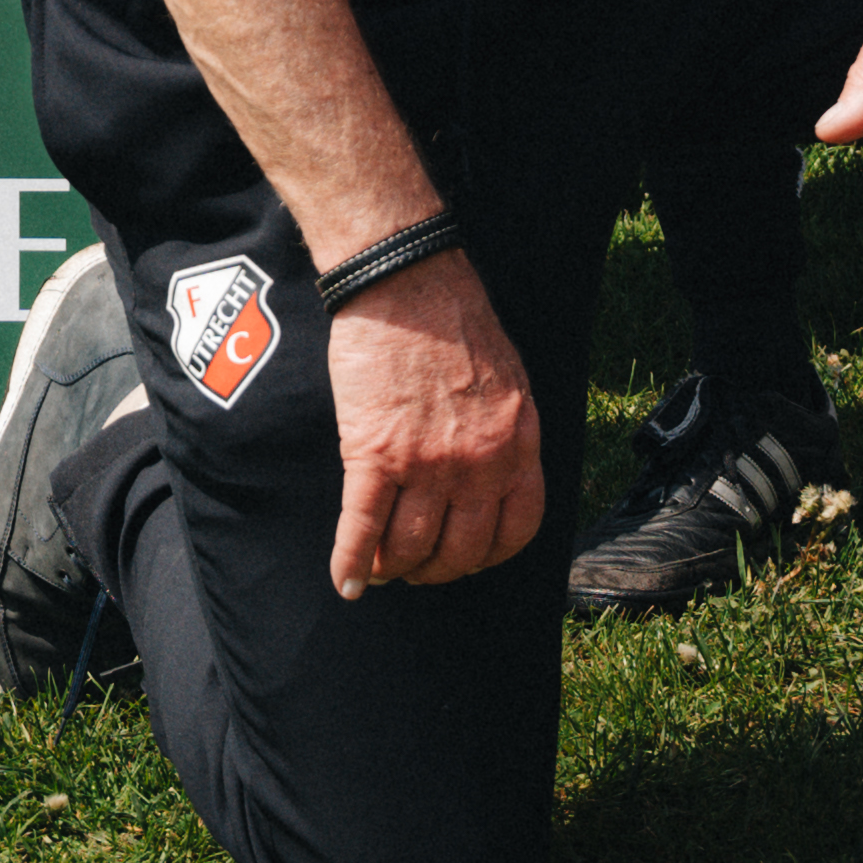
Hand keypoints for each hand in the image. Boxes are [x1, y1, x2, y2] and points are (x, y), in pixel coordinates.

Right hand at [321, 262, 544, 598]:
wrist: (405, 281)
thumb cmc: (454, 319)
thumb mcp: (510, 381)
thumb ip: (507, 433)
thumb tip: (494, 472)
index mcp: (516, 444)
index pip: (516, 531)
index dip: (487, 556)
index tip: (466, 558)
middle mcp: (477, 464)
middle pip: (461, 551)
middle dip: (436, 569)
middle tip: (416, 567)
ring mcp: (425, 464)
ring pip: (410, 547)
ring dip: (394, 568)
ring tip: (381, 567)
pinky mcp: (373, 454)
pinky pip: (362, 527)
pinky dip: (351, 563)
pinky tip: (346, 581)